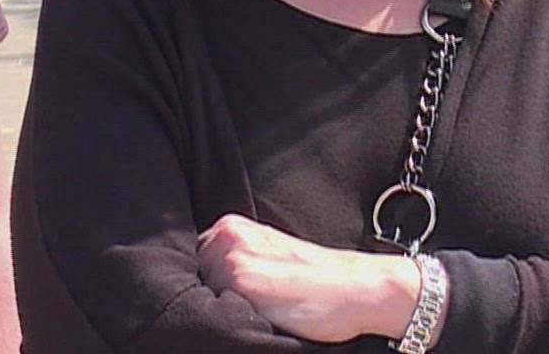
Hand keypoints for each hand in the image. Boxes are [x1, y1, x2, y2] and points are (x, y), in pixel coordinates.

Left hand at [196, 213, 418, 343]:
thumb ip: (236, 259)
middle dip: (210, 293)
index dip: (206, 282)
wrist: (355, 287)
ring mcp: (230, 260)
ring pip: (201, 297)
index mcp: (231, 227)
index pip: (194, 262)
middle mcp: (225, 238)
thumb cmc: (316, 278)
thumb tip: (204, 282)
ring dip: (219, 308)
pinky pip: (216, 313)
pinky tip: (260, 317)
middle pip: (193, 278)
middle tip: (253, 302)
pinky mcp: (241, 284)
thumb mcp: (268, 254)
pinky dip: (230, 321)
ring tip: (260, 309)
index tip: (229, 294)